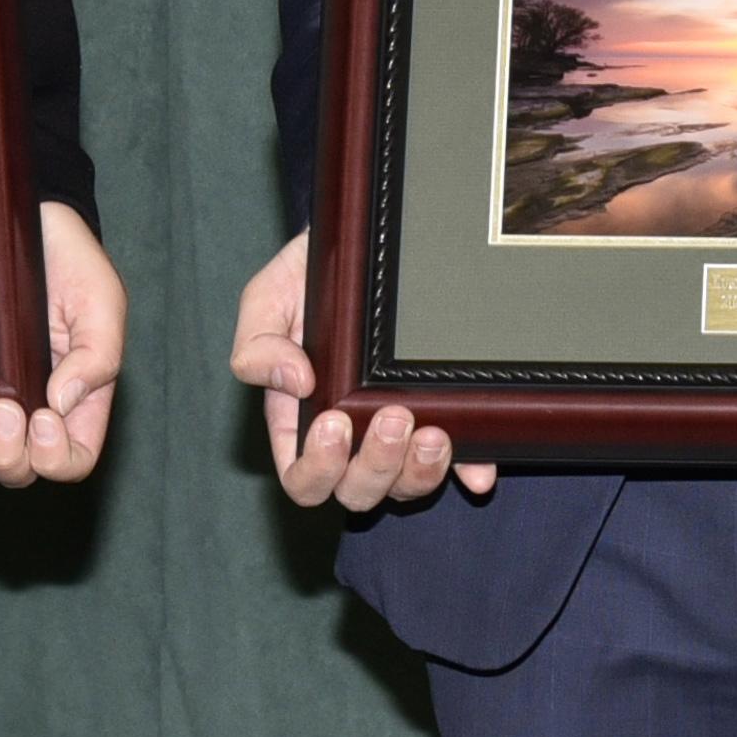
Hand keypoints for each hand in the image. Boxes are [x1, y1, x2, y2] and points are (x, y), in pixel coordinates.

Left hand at [0, 199, 125, 484]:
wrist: (29, 223)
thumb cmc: (73, 264)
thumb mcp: (101, 303)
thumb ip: (98, 355)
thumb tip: (61, 403)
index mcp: (77, 401)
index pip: (72, 459)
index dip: (57, 457)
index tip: (44, 418)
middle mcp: (31, 410)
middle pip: (19, 469)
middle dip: (7, 455)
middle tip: (1, 410)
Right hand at [228, 226, 495, 511]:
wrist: (363, 245)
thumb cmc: (307, 279)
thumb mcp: (268, 299)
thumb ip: (258, 344)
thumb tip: (294, 383)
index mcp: (302, 421)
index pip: (304, 478)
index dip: (319, 469)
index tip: (335, 423)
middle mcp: (351, 438)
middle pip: (357, 492)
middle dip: (376, 466)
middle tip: (393, 416)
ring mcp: (398, 434)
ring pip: (405, 486)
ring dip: (420, 472)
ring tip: (433, 430)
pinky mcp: (440, 417)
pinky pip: (459, 463)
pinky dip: (469, 471)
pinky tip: (478, 470)